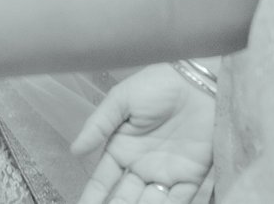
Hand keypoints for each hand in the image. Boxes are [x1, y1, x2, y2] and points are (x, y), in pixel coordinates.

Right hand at [73, 64, 217, 203]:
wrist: (198, 82)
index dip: (93, 197)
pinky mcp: (191, 177)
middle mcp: (141, 167)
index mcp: (121, 150)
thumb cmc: (157, 85)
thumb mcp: (121, 100)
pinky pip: (177, 200)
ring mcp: (166, 174)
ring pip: (148, 203)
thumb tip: (74, 150)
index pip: (103, 181)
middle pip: (124, 198)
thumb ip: (98, 126)